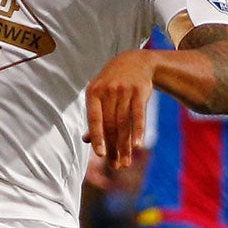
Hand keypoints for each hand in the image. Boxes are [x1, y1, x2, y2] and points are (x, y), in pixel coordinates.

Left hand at [85, 49, 153, 170]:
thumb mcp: (99, 95)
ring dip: (125, 145)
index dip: (98, 137)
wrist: (135, 61)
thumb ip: (95, 117)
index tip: (100, 154)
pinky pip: (139, 115)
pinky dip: (138, 131)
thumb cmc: (112, 83)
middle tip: (117, 165)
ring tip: (126, 162)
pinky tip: (138, 145)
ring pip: (124, 123)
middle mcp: (108, 91)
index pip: (95, 119)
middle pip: (111, 125)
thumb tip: (87, 140)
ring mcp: (124, 90)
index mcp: (93, 93)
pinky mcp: (140, 92)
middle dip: (114, 147)